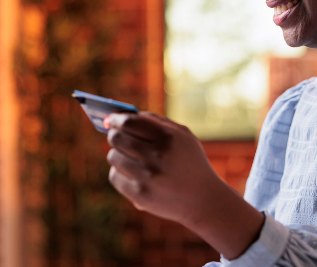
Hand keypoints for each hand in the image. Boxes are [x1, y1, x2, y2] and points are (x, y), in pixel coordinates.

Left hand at [105, 112, 220, 223]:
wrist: (203, 199)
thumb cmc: (190, 162)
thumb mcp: (182, 136)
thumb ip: (155, 121)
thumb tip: (121, 115)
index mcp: (168, 138)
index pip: (129, 122)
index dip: (117, 119)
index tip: (113, 119)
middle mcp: (157, 156)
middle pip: (117, 138)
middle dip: (114, 135)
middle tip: (117, 135)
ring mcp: (147, 177)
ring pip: (113, 156)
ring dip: (118, 154)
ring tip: (131, 158)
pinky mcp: (139, 195)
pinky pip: (114, 176)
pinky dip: (120, 173)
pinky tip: (133, 174)